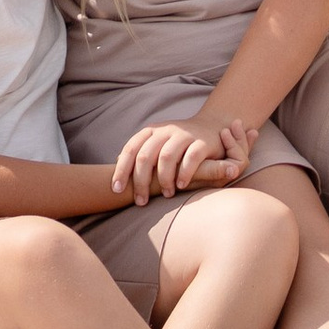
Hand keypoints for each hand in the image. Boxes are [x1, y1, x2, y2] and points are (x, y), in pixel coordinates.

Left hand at [110, 114, 254, 202]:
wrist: (212, 127)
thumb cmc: (180, 142)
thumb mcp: (158, 143)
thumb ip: (140, 152)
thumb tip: (115, 163)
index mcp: (152, 131)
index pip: (131, 148)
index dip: (122, 169)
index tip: (116, 189)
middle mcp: (166, 130)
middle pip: (146, 155)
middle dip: (141, 181)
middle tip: (141, 201)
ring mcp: (185, 135)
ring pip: (167, 156)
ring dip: (163, 179)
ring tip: (166, 195)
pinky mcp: (203, 142)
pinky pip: (191, 158)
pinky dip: (184, 173)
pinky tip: (181, 186)